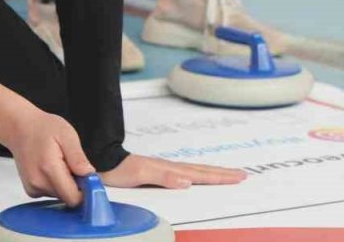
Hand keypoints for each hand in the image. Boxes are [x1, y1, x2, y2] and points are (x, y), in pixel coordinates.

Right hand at [6, 110, 95, 206]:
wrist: (19, 129)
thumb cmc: (43, 128)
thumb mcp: (67, 135)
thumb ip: (78, 157)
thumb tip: (89, 175)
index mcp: (49, 169)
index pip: (73, 198)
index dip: (85, 191)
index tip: (88, 178)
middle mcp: (38, 183)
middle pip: (68, 198)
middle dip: (76, 185)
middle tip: (72, 165)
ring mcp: (33, 188)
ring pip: (60, 196)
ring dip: (65, 184)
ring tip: (59, 163)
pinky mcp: (31, 190)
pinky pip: (51, 194)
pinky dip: (56, 184)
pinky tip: (51, 169)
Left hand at [98, 154, 246, 189]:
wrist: (101, 162)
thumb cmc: (118, 169)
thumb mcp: (140, 174)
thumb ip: (164, 177)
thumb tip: (187, 181)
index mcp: (169, 170)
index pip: (200, 174)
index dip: (220, 176)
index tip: (239, 176)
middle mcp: (169, 169)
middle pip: (202, 170)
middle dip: (222, 173)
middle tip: (242, 174)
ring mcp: (164, 170)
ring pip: (195, 171)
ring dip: (212, 173)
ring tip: (227, 175)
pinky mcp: (157, 174)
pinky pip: (184, 174)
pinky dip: (196, 175)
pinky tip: (195, 178)